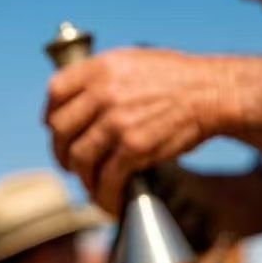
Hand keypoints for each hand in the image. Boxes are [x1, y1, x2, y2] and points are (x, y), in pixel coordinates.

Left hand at [44, 49, 231, 212]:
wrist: (211, 93)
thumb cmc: (176, 78)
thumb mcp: (132, 61)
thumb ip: (101, 78)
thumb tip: (76, 101)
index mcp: (101, 68)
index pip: (55, 92)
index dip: (50, 115)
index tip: (54, 130)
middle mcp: (104, 93)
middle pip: (61, 129)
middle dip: (60, 152)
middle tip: (69, 164)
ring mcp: (117, 121)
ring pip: (79, 158)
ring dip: (82, 177)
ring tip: (90, 185)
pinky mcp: (134, 147)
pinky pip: (107, 178)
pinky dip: (103, 195)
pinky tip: (108, 201)